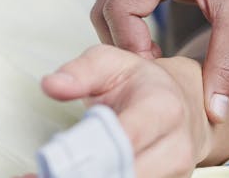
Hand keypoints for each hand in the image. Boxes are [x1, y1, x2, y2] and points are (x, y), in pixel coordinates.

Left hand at [38, 45, 212, 177]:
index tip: (52, 160)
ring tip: (52, 174)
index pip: (125, 140)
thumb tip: (51, 85)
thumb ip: (80, 71)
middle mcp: (176, 146)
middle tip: (47, 171)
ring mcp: (177, 173)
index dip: (87, 155)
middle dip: (82, 174)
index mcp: (163, 108)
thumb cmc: (141, 83)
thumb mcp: (110, 63)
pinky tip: (73, 175)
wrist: (182, 102)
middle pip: (126, 175)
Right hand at [90, 0, 228, 122]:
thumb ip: (226, 69)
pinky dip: (132, 24)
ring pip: (110, 2)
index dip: (130, 47)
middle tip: (152, 71)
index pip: (120, 8)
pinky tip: (155, 45)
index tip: (156, 73)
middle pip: (107, 6)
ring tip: (155, 60)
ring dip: (125, 35)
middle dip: (123, 44)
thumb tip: (215, 115)